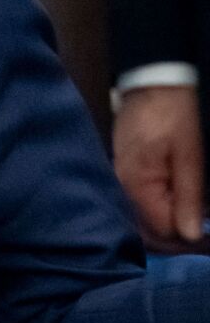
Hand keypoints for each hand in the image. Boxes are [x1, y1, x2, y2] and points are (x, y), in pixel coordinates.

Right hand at [113, 85, 204, 246]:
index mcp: (137, 185)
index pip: (160, 231)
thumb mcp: (190, 152)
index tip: (209, 238)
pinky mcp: (125, 172)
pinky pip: (140, 203)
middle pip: (147, 231)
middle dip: (177, 238)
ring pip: (143, 219)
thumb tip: (190, 235)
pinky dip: (160, 210)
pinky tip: (178, 205)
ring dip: (169, 225)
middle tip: (205, 237)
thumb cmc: (174, 113)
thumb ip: (189, 195)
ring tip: (196, 220)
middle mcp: (122, 187)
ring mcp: (120, 179)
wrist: (153, 82)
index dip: (188, 239)